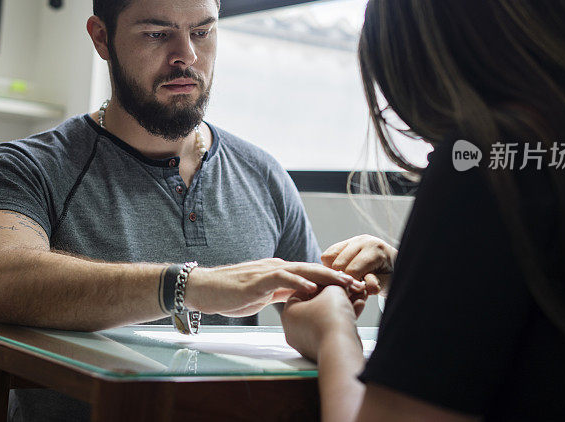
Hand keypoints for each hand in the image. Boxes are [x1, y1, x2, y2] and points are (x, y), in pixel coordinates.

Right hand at [184, 258, 365, 316]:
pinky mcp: (257, 279)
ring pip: (302, 270)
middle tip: (361, 284)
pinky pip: (281, 278)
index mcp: (280, 272)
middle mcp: (277, 267)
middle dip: (338, 277)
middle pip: (313, 270)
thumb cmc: (231, 294)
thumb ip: (280, 292)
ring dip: (325, 278)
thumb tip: (298, 297)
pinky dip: (297, 282)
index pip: (312, 275)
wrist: (203, 289)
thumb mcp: (263, 295)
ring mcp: (267, 271)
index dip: (334, 281)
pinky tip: (312, 288)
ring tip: (345, 284)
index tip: (354, 289)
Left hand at [281, 285, 364, 361]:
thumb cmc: (331, 318)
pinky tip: (357, 308)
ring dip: (343, 306)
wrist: (341, 347)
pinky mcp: (321, 349)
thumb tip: (337, 287)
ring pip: (326, 317)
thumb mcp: (333, 291)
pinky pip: (331, 329)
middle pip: (316, 305)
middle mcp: (294, 329)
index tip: (333, 281)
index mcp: (288, 313)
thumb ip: (333, 285)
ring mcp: (307, 341)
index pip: (303, 291)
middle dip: (335, 296)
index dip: (321, 283)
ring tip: (356, 297)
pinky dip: (344, 319)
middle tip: (347, 289)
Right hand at [322, 234, 397, 294]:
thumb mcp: (387, 282)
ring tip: (345, 281)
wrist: (392, 263)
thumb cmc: (390, 274)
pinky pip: (328, 254)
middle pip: (338, 263)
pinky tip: (341, 273)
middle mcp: (363, 240)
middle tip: (349, 289)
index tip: (354, 294)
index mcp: (375, 249)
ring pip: (329, 257)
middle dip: (341, 279)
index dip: (350, 285)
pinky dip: (330, 266)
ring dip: (333, 272)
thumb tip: (369, 287)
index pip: (353, 270)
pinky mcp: (344, 242)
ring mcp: (352, 239)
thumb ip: (377, 284)